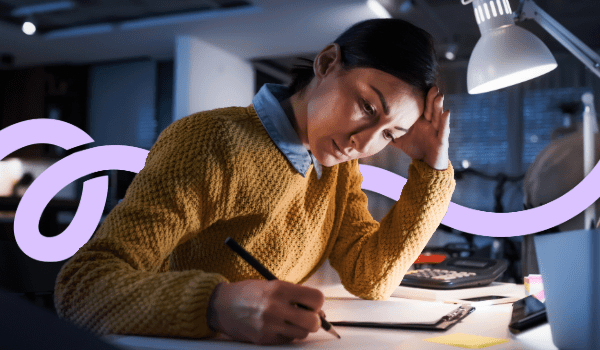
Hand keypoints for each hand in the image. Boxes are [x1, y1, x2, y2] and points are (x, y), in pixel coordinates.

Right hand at [207, 280, 324, 344]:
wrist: (222, 305)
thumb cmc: (249, 293)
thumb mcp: (272, 285)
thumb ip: (295, 295)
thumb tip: (319, 311)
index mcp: (279, 288)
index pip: (316, 299)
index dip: (318, 303)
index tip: (313, 304)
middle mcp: (275, 307)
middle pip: (313, 321)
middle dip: (314, 320)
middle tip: (307, 316)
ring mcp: (269, 325)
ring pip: (302, 333)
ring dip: (300, 328)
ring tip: (289, 320)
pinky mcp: (264, 339)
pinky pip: (287, 340)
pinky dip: (287, 334)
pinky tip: (277, 326)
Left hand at [392, 86, 450, 169]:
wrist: (426, 165)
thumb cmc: (416, 149)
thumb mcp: (400, 140)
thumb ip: (389, 133)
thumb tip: (373, 129)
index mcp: (421, 121)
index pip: (421, 106)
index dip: (421, 97)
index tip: (418, 85)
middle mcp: (430, 123)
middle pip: (431, 108)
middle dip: (431, 97)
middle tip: (432, 86)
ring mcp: (437, 130)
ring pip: (438, 116)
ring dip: (439, 105)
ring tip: (439, 95)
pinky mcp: (442, 140)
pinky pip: (444, 130)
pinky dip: (446, 121)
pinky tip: (447, 112)